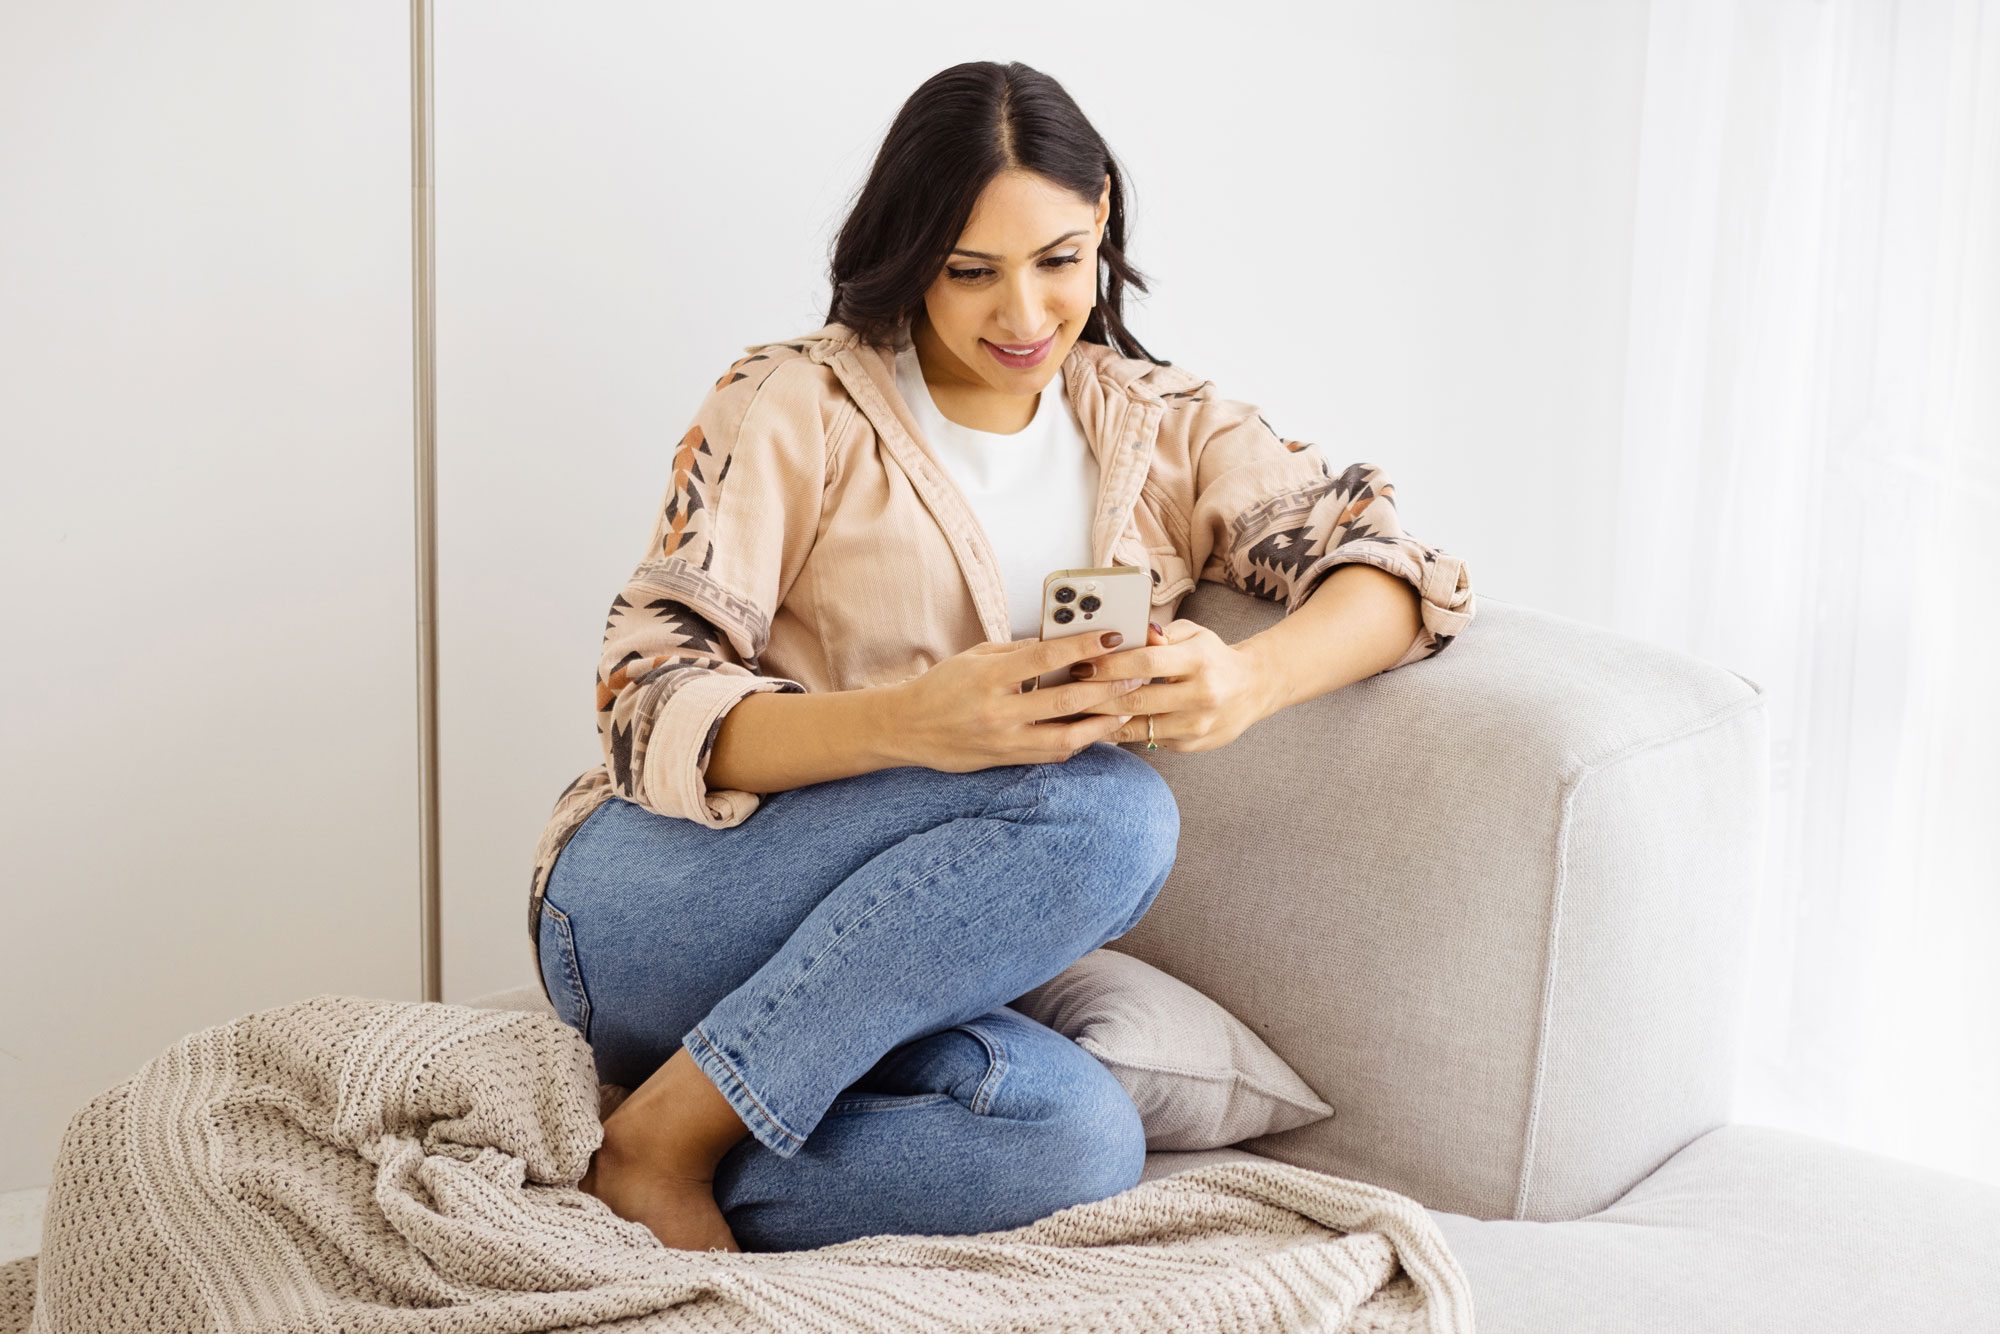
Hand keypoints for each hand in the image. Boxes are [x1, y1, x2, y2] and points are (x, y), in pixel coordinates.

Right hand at [889, 628, 1155, 771]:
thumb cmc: (941, 686)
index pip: (1045, 657)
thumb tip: (1060, 643)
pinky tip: (1094, 730)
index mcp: (989, 677)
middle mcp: (998, 711)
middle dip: (1106, 687)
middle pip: (1065, 701)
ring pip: (1066, 737)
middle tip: (1134, 674)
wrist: (906, 728)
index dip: (1083, 646)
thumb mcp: (975, 657)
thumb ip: (1018, 651)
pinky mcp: (1006, 760)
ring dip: (1101, 723)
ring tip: (1124, 708)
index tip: (1112, 637)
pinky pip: (1051, 753)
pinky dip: (1077, 742)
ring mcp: (1004, 741)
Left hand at [1068, 619, 1271, 752]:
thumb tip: (1127, 633)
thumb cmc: (1212, 656)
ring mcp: (1196, 725)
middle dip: (1096, 696)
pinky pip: (1146, 739)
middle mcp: (1201, 695)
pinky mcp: (1190, 745)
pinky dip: (1119, 733)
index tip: (1082, 664)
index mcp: (1200, 660)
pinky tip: (1097, 725)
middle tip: (1067, 690)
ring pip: (1137, 726)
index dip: (1110, 665)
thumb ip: (1160, 635)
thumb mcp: (1193, 634)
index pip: (1146, 663)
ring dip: (1101, 720)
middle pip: (1137, 699)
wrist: (1252, 689)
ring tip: (1074, 710)